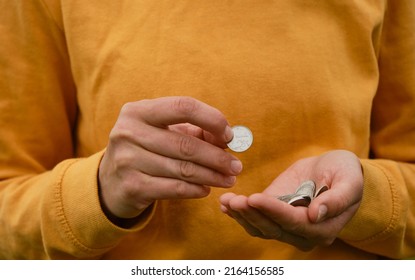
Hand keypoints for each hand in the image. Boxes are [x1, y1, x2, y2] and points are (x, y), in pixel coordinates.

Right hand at [99, 96, 242, 218]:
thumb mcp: (163, 133)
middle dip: (217, 157)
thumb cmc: (145, 150)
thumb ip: (194, 131)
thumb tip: (227, 139)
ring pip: (183, 169)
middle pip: (186, 144)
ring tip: (229, 179)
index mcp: (138, 111)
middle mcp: (128, 132)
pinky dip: (196, 190)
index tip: (229, 135)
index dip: (212, 119)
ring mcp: (127, 160)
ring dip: (212, 176)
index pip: (183, 106)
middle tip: (237, 166)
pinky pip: (174, 189)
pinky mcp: (131, 186)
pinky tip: (206, 189)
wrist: (110, 182)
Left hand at [220, 150, 362, 250]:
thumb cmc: (345, 174)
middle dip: (253, 214)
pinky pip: (255, 220)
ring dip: (242, 216)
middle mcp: (303, 233)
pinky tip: (225, 204)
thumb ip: (337, 199)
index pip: (295, 222)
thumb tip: (316, 215)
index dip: (274, 211)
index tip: (256, 198)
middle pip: (273, 229)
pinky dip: (239, 214)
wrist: (334, 171)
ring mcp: (286, 226)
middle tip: (235, 200)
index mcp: (323, 228)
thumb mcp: (349, 180)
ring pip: (260, 228)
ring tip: (227, 201)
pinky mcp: (274, 216)